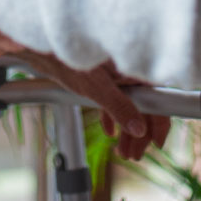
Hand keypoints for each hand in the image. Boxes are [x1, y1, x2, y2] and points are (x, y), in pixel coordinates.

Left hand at [15, 52, 170, 162]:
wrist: (42, 45)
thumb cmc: (68, 57)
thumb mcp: (95, 87)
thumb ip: (119, 107)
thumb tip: (138, 129)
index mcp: (133, 65)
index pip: (157, 97)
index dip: (158, 123)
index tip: (156, 143)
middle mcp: (128, 67)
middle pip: (145, 103)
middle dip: (140, 132)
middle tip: (133, 155)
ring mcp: (116, 71)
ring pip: (130, 102)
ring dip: (127, 127)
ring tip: (122, 150)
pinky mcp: (103, 74)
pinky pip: (116, 96)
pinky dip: (114, 114)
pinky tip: (109, 130)